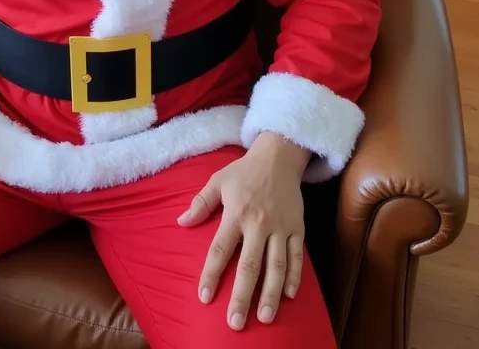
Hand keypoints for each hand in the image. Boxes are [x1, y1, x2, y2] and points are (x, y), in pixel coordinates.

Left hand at [178, 132, 309, 330]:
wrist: (279, 155)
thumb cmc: (245, 170)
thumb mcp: (218, 180)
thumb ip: (200, 203)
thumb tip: (181, 222)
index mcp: (236, 213)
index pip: (220, 249)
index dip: (211, 274)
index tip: (205, 298)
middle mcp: (258, 223)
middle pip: (249, 265)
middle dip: (242, 295)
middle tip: (236, 323)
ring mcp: (280, 226)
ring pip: (276, 265)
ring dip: (271, 293)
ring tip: (265, 317)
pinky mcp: (297, 227)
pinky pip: (297, 255)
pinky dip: (294, 276)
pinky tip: (289, 295)